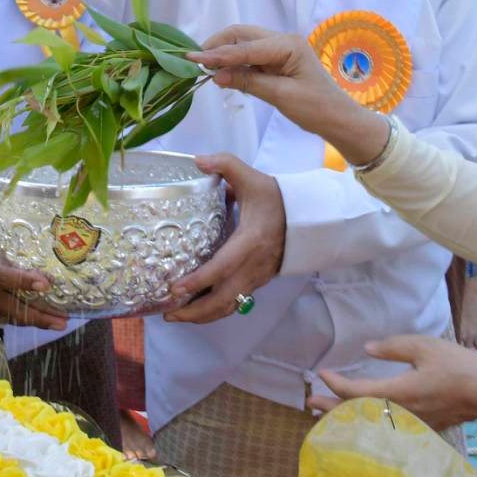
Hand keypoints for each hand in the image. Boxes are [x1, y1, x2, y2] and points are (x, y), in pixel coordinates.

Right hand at [0, 210, 68, 329]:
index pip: (1, 277)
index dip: (22, 281)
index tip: (46, 284)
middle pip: (11, 305)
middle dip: (37, 315)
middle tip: (62, 322)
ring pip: (12, 312)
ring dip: (36, 319)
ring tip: (59, 323)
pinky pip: (10, 311)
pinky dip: (27, 316)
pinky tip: (44, 318)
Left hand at [164, 153, 285, 323]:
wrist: (308, 216)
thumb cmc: (277, 198)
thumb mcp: (252, 178)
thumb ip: (225, 164)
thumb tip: (198, 160)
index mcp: (249, 242)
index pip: (221, 267)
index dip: (197, 281)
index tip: (175, 289)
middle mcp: (252, 266)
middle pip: (222, 300)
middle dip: (194, 312)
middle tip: (167, 314)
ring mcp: (257, 277)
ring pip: (229, 306)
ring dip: (203, 316)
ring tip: (177, 317)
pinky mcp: (258, 281)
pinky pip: (235, 302)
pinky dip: (216, 310)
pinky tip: (199, 308)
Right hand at [189, 26, 386, 165]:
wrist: (339, 119)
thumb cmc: (316, 108)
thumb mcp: (281, 96)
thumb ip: (248, 82)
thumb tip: (216, 75)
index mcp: (287, 44)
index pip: (245, 47)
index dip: (218, 54)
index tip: (192, 59)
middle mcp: (283, 40)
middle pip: (242, 35)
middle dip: (218, 46)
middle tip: (195, 61)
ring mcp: (280, 50)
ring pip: (245, 44)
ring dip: (225, 54)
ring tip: (204, 67)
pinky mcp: (278, 61)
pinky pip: (251, 57)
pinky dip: (235, 63)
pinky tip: (223, 73)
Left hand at [309, 334, 476, 432]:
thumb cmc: (457, 366)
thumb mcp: (424, 347)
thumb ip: (393, 347)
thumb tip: (367, 348)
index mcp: (397, 391)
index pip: (355, 392)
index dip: (334, 383)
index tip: (321, 373)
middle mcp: (399, 413)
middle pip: (356, 415)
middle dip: (330, 408)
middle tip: (310, 402)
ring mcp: (409, 424)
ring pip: (368, 423)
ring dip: (345, 417)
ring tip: (327, 413)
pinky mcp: (420, 427)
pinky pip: (384, 427)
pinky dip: (365, 422)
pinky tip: (361, 417)